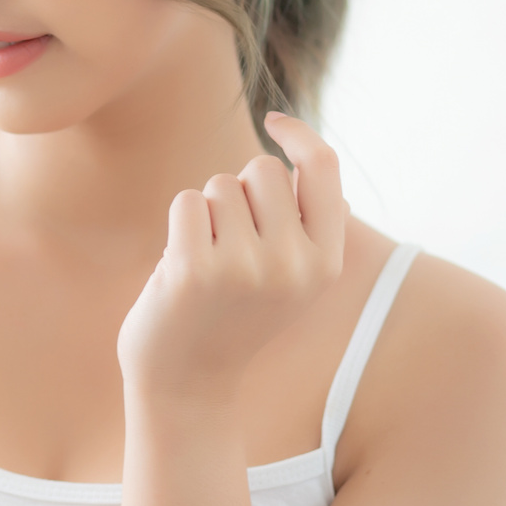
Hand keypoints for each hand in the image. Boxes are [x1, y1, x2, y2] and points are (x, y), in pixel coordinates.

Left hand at [117, 112, 346, 403]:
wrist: (189, 385)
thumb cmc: (234, 317)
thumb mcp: (291, 280)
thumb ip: (307, 227)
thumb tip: (319, 167)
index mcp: (327, 263)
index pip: (325, 169)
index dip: (299, 135)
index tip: (274, 120)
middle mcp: (295, 265)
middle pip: (260, 169)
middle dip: (236, 191)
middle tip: (227, 244)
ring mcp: (246, 269)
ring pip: (218, 186)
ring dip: (205, 214)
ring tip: (206, 264)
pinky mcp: (196, 271)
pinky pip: (186, 203)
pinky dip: (178, 226)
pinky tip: (181, 268)